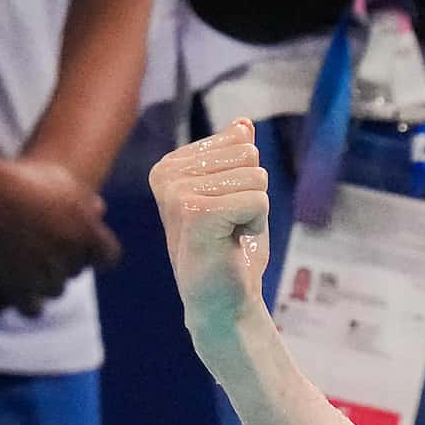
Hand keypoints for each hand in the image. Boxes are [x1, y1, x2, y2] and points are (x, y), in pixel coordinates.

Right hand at [0, 155, 121, 313]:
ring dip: (45, 280)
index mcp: (89, 234)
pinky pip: (33, 309)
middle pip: (76, 270)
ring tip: (27, 266)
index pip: (107, 257)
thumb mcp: (62, 181)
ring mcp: (46, 275)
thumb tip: (100, 208)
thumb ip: (83, 200)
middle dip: (63, 260)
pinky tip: (19, 292)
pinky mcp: (20, 288)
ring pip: (55, 289)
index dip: (96, 254)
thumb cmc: (24, 179)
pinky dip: (28, 302)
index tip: (88, 252)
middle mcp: (72, 258)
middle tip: (42, 246)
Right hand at [148, 118, 274, 346]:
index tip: (227, 214)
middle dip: (252, 195)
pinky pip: (257, 200)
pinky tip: (233, 244)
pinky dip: (256, 226)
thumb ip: (235, 158)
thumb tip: (243, 123)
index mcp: (170, 165)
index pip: (239, 143)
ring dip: (254, 213)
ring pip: (255, 178)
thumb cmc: (230, 251)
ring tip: (230, 236)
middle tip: (231, 227)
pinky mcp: (196, 212)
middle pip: (248, 156)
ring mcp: (178, 193)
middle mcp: (167, 174)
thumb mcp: (237, 196)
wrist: (223, 301)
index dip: (246, 183)